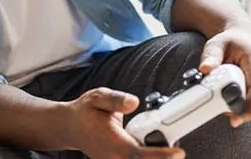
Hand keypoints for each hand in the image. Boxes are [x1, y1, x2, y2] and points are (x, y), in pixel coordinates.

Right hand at [64, 87, 184, 158]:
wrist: (71, 127)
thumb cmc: (85, 112)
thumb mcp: (97, 97)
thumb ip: (115, 99)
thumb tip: (134, 102)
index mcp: (113, 143)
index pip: (139, 154)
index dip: (161, 156)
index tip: (179, 152)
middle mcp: (117, 158)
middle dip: (164, 155)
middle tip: (175, 142)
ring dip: (158, 155)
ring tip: (166, 143)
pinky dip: (152, 155)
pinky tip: (155, 147)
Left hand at [199, 24, 250, 126]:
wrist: (245, 40)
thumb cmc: (230, 43)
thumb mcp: (216, 45)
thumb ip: (210, 56)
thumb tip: (205, 68)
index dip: (247, 107)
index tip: (234, 119)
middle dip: (239, 109)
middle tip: (220, 105)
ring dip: (243, 109)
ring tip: (227, 96)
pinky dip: (248, 108)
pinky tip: (236, 100)